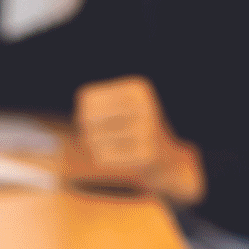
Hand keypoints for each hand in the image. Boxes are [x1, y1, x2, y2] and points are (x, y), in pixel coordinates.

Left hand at [74, 76, 204, 204]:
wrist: (166, 159)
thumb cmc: (132, 128)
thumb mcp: (116, 108)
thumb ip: (91, 109)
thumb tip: (83, 120)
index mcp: (137, 90)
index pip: (88, 98)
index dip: (82, 111)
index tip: (91, 116)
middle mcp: (145, 107)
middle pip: (89, 118)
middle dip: (87, 128)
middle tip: (94, 133)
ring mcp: (148, 131)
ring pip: (95, 139)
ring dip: (94, 145)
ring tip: (108, 144)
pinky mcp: (147, 155)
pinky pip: (106, 157)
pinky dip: (104, 158)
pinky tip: (117, 157)